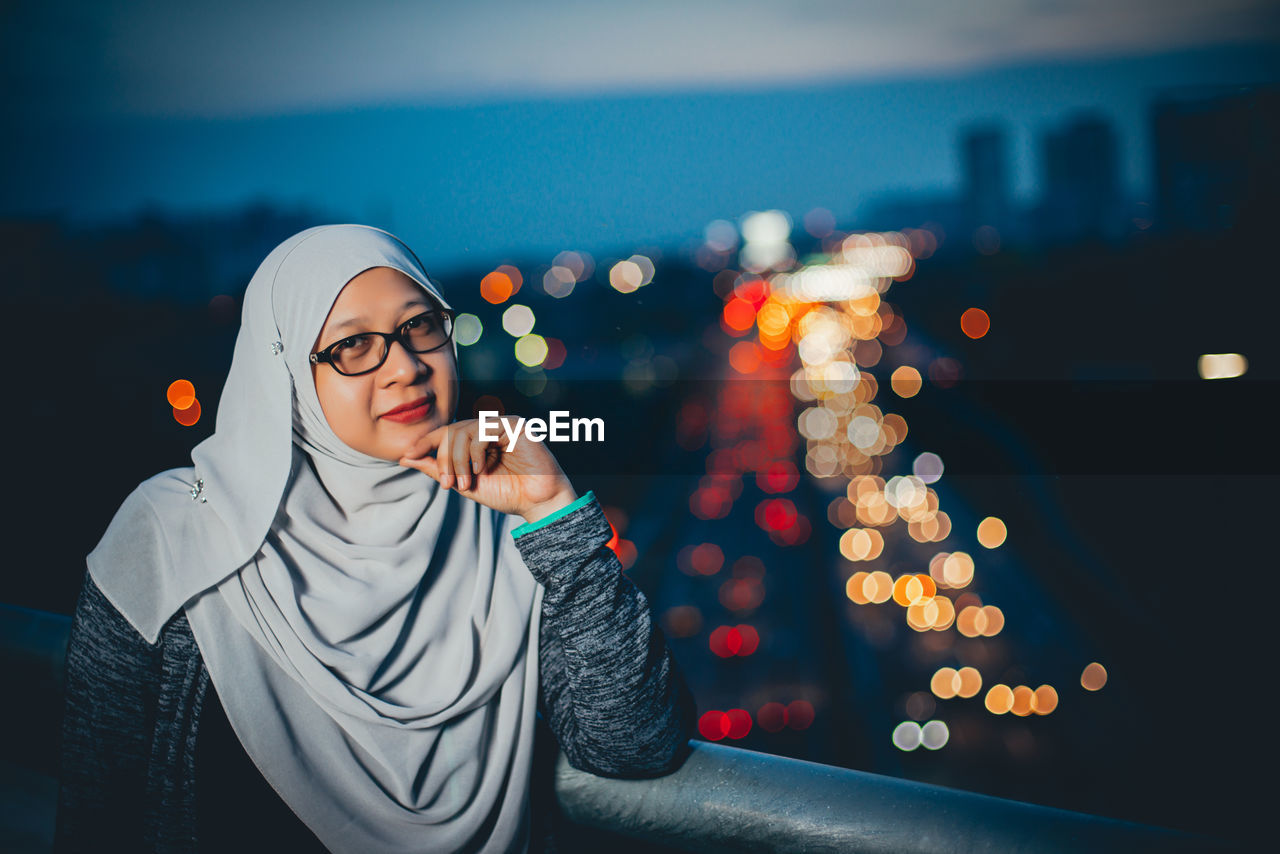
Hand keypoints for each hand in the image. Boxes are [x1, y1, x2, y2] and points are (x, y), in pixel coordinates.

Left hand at [398, 417, 577, 522]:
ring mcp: (501, 425)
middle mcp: (488, 429)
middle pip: (452, 431)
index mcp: (476, 441)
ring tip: (464, 482)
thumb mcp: (464, 483)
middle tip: (448, 484)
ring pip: (465, 430)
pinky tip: (481, 469)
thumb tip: (405, 458)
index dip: (425, 442)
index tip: (407, 455)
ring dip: (458, 459)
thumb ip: (437, 469)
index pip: (446, 433)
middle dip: (444, 458)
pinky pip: (484, 430)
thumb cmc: (507, 493)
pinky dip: (477, 451)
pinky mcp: (515, 426)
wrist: (537, 502)